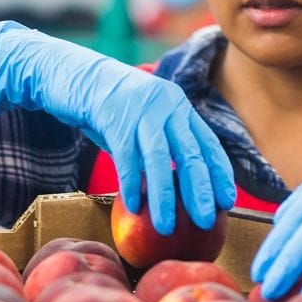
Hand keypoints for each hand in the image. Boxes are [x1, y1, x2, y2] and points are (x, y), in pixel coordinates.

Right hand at [0, 21, 234, 233]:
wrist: (74, 75)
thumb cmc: (110, 108)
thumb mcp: (144, 120)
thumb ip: (162, 144)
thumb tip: (179, 187)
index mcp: (179, 106)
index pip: (208, 143)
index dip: (220, 174)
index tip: (227, 202)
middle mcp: (166, 105)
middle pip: (190, 154)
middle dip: (199, 191)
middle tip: (204, 222)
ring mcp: (141, 109)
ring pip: (159, 160)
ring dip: (165, 197)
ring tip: (167, 226)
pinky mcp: (113, 116)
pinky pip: (127, 157)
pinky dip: (131, 184)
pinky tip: (134, 207)